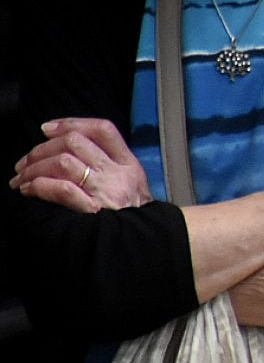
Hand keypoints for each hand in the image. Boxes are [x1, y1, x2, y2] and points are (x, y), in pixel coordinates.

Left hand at [12, 118, 152, 212]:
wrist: (142, 240)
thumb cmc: (132, 212)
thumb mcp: (132, 181)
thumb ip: (110, 163)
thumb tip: (70, 147)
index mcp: (128, 162)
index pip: (102, 129)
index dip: (70, 123)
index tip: (46, 129)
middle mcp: (116, 172)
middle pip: (75, 143)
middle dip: (42, 148)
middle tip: (26, 161)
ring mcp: (105, 190)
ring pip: (64, 162)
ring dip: (35, 167)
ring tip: (21, 178)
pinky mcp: (92, 210)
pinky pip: (62, 190)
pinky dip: (40, 185)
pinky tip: (28, 190)